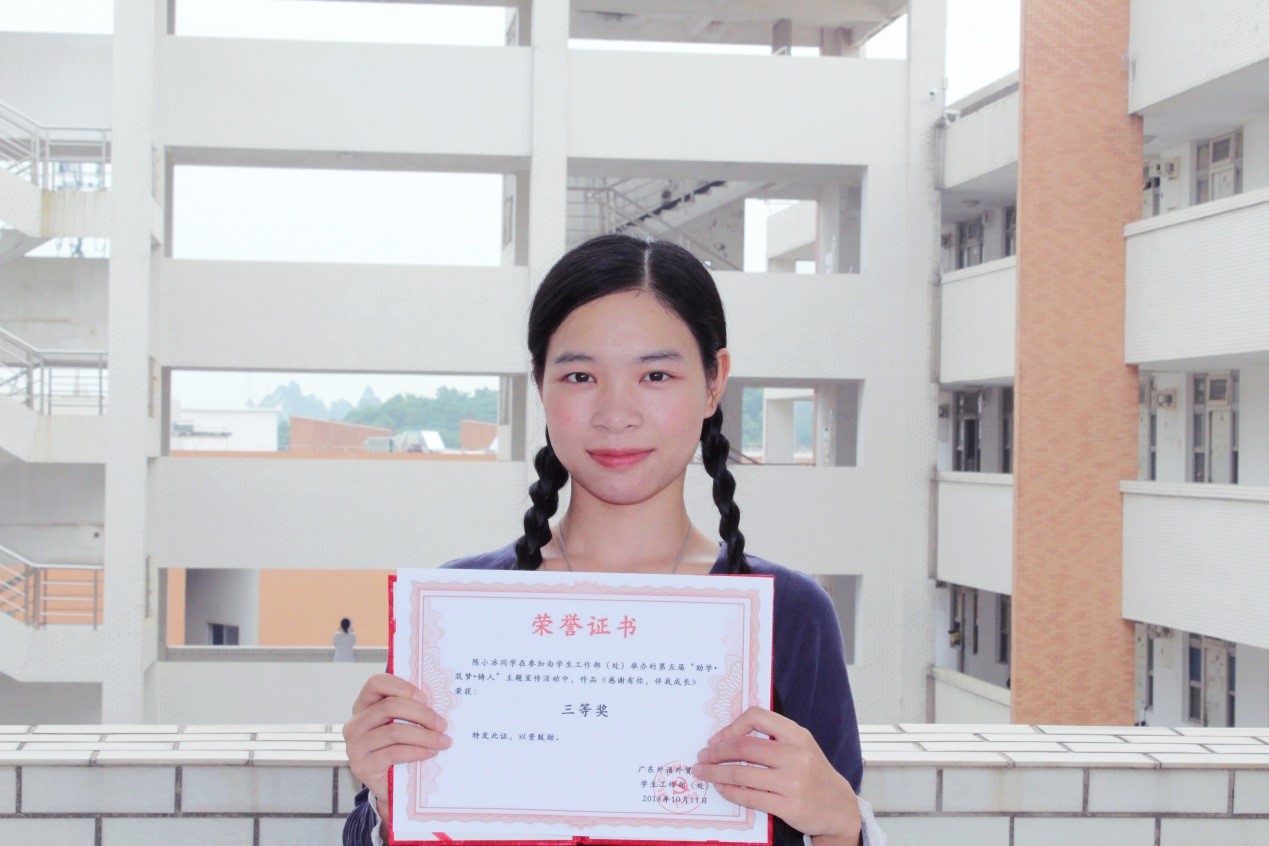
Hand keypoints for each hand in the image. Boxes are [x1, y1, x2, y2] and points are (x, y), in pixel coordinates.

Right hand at [342, 674, 451, 821]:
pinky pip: (394, 753)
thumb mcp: (402, 724)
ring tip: (443, 741)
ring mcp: (355, 746)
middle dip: (421, 714)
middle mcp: (355, 724)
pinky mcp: (362, 767)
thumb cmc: (400, 748)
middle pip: (389, 707)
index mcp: (364, 706)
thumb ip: (410, 710)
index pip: (376, 683)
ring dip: (424, 735)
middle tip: (442, 724)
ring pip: (393, 731)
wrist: (392, 786)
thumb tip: (438, 699)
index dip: (401, 687)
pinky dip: (417, 751)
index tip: (425, 698)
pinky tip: (431, 752)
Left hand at [692, 706, 861, 845]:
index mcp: (797, 734)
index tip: (717, 739)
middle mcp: (796, 755)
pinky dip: (730, 792)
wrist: (840, 807)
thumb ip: (774, 738)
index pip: (757, 717)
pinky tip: (722, 789)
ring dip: (716, 774)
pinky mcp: (789, 806)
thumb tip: (729, 737)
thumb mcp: (801, 746)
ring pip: (742, 774)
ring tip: (704, 774)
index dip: (731, 726)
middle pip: (744, 747)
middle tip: (703, 757)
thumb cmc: (814, 773)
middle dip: (717, 752)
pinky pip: (750, 797)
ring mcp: (793, 782)